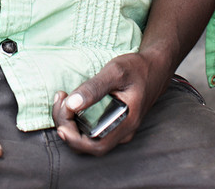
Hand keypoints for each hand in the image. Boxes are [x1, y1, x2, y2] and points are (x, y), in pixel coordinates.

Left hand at [51, 51, 171, 157]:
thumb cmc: (137, 69)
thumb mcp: (115, 71)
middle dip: (68, 127)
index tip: (61, 123)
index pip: (96, 146)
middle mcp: (122, 132)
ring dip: (70, 123)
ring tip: (62, 99)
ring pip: (88, 138)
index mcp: (126, 124)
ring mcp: (118, 129)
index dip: (75, 140)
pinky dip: (76, 119)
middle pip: (88, 144)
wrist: (155, 68)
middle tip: (60, 101)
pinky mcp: (112, 122)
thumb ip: (94, 88)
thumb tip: (71, 104)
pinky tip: (70, 102)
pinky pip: (91, 129)